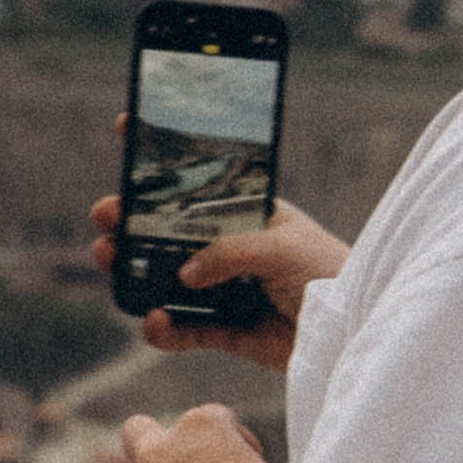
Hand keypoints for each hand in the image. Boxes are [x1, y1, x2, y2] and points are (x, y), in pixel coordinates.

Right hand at [91, 150, 350, 372]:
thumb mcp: (283, 247)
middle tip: (105, 216)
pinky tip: (153, 323)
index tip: (127, 130)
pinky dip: (165, 330)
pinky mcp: (228, 331)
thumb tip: (185, 273)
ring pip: (169, 281)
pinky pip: (186, 330)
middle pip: (172, 233)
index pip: (201, 181)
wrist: (357, 331)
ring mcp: (227, 290)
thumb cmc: (330, 273)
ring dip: (136, 274)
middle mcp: (232, 248)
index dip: (165, 158)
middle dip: (132, 223)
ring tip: (110, 262)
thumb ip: (232, 253)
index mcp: (250, 214)